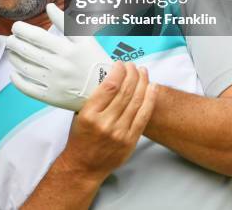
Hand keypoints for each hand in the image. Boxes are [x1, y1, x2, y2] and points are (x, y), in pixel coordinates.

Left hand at [6, 3, 112, 110]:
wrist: (106, 90)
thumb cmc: (95, 60)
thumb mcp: (85, 37)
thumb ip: (65, 21)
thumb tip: (49, 6)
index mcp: (67, 49)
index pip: (37, 37)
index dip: (22, 30)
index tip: (15, 27)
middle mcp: (59, 66)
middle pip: (28, 52)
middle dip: (14, 43)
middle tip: (10, 39)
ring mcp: (54, 83)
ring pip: (26, 69)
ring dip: (14, 59)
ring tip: (11, 52)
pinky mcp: (51, 97)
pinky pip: (29, 89)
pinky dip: (18, 81)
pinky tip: (14, 73)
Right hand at [61, 61, 157, 180]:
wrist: (84, 166)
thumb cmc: (80, 138)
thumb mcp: (79, 114)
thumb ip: (92, 97)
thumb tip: (108, 75)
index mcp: (90, 114)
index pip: (110, 86)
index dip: (118, 71)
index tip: (120, 64)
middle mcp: (105, 123)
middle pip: (126, 91)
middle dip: (132, 73)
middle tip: (132, 65)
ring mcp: (120, 133)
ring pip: (136, 101)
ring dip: (142, 82)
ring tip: (143, 72)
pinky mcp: (130, 140)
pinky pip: (143, 116)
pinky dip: (150, 99)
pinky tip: (152, 87)